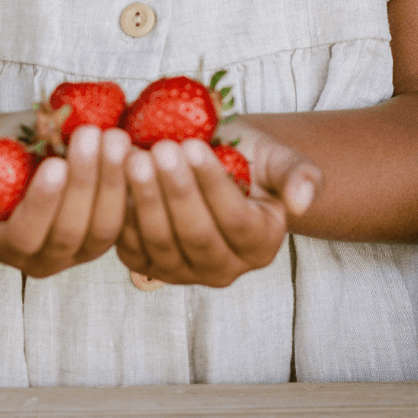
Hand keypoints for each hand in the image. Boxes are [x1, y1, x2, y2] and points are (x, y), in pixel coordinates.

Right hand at [0, 113, 131, 278]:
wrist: (23, 156)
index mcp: (4, 244)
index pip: (25, 234)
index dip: (41, 203)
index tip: (55, 163)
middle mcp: (42, 258)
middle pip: (69, 232)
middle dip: (84, 182)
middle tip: (94, 136)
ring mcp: (79, 252)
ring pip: (103, 228)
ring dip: (113, 181)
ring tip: (115, 137)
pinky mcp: (106, 235)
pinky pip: (126, 219)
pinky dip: (132, 185)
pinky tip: (135, 149)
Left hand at [116, 123, 321, 287]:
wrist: (214, 162)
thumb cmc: (248, 158)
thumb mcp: (279, 158)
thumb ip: (299, 175)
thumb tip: (302, 201)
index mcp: (260, 246)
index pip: (235, 220)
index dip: (212, 185)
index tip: (194, 145)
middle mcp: (223, 270)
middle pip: (196, 237)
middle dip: (176, 191)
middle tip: (161, 149)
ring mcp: (181, 272)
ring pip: (160, 242)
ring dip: (145, 199)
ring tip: (135, 156)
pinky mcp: (145, 263)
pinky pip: (130, 243)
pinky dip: (121, 210)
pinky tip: (115, 174)